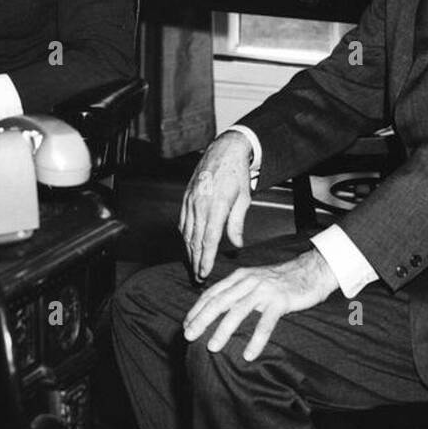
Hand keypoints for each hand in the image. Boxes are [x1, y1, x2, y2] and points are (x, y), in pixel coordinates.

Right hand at [179, 131, 252, 281]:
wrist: (224, 150)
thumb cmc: (236, 174)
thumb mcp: (244, 198)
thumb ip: (237, 223)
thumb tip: (237, 245)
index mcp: (216, 206)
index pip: (209, 239)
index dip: (205, 258)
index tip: (204, 273)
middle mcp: (200, 204)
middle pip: (195, 240)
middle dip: (195, 261)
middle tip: (198, 278)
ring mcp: (191, 200)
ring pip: (187, 232)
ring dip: (189, 251)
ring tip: (193, 266)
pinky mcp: (186, 197)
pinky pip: (183, 221)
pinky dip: (184, 236)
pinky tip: (188, 245)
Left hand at [182, 250, 337, 360]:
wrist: (311, 271)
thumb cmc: (281, 280)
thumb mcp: (254, 280)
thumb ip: (237, 290)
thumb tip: (217, 307)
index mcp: (239, 276)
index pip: (212, 293)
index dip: (197, 309)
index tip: (185, 325)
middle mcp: (248, 281)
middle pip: (219, 301)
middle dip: (202, 319)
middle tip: (188, 336)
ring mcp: (264, 290)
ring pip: (238, 311)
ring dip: (223, 330)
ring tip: (212, 347)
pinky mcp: (280, 301)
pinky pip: (265, 323)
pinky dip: (256, 340)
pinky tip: (248, 355)